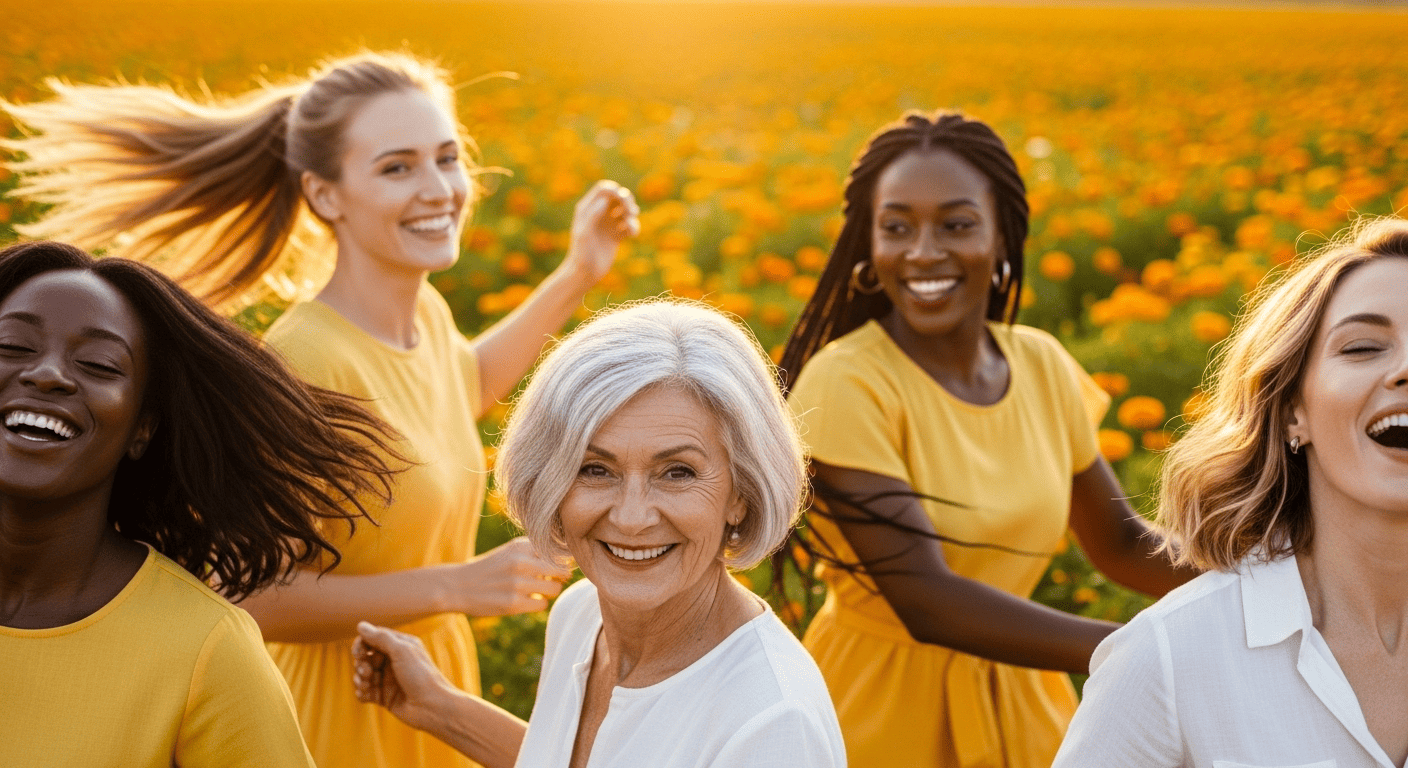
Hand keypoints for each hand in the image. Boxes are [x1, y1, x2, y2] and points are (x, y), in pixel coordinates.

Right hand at [353, 621, 457, 731]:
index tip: (359, 653)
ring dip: (359, 679)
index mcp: (400, 646)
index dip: (361, 644)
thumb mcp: (402, 651)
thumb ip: (381, 638)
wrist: (432, 707)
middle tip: (367, 673)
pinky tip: (366, 694)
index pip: (373, 639)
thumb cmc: (421, 676)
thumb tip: (360, 625)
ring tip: (366, 684)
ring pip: (363, 675)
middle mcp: (394, 661)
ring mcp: (388, 680)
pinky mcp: (385, 697)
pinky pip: (365, 692)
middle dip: (361, 664)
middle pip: (365, 657)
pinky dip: (361, 692)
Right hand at [452, 536, 572, 615]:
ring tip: (538, 590)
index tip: (558, 564)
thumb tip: (569, 560)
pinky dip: (538, 603)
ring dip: (550, 591)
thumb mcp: (510, 550)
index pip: (559, 550)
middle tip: (553, 579)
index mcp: (520, 545)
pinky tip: (527, 600)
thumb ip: (536, 550)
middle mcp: (520, 562)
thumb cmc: (491, 567)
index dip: (563, 559)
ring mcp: (517, 583)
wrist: (458, 586)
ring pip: (554, 588)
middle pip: (562, 569)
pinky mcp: (513, 603)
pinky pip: (542, 605)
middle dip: (561, 576)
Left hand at [562, 180, 638, 284]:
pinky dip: (634, 227)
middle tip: (632, 212)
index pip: (604, 189)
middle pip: (617, 196)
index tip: (622, 200)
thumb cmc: (581, 254)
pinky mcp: (616, 236)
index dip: (615, 190)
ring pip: (625, 210)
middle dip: (627, 200)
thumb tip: (606, 200)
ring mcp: (607, 225)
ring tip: (630, 226)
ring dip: (632, 214)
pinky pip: (629, 225)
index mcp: (587, 209)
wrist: (585, 274)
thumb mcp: (584, 233)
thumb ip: (593, 215)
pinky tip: (632, 235)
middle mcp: (598, 214)